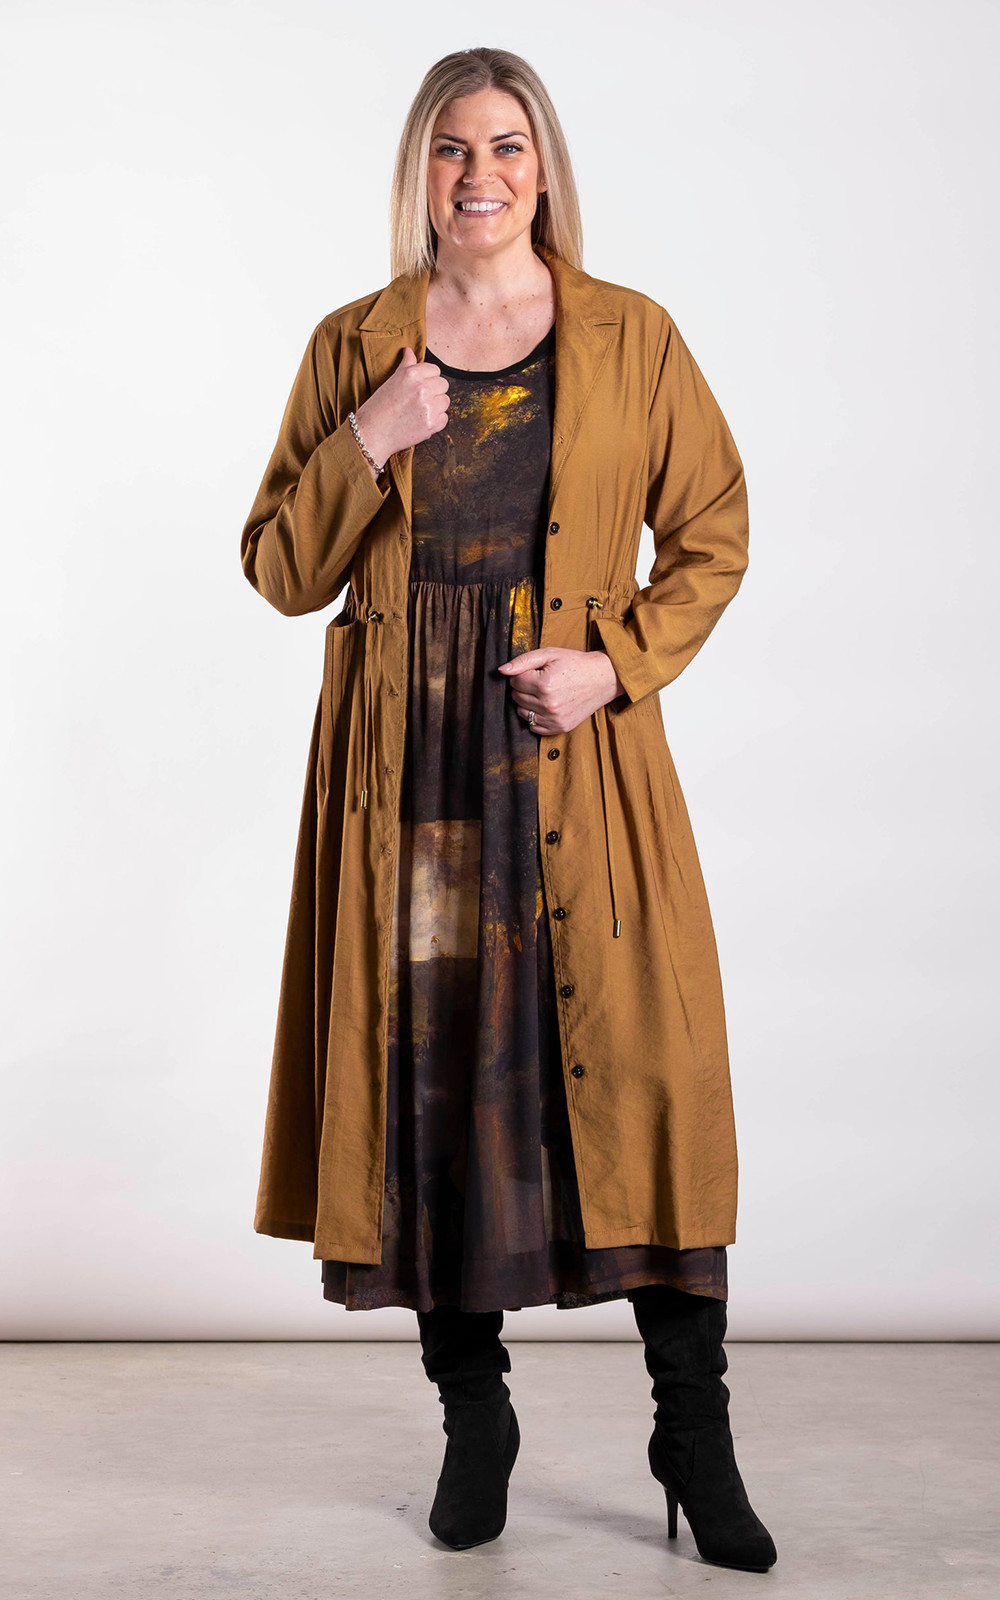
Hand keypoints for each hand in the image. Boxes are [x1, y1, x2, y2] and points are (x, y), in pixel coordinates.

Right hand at [351, 347, 449, 469]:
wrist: (371, 433)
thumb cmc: (378, 406)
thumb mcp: (391, 380)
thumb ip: (406, 365)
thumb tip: (409, 350)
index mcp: (412, 374)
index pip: (435, 370)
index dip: (428, 378)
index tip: (419, 386)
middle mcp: (422, 388)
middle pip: (443, 384)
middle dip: (434, 391)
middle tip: (419, 399)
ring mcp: (428, 407)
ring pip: (445, 401)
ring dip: (436, 406)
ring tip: (419, 410)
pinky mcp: (431, 424)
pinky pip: (444, 418)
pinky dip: (435, 421)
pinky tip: (420, 421)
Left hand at [498, 647, 625, 733]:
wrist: (603, 678)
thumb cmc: (575, 663)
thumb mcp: (549, 654)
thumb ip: (523, 661)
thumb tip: (501, 671)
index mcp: (545, 684)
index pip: (515, 681)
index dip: (523, 674)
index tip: (537, 671)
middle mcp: (548, 704)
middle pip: (516, 697)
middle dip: (524, 687)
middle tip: (541, 681)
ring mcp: (554, 719)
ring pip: (522, 712)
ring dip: (528, 702)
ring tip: (545, 693)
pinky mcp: (560, 728)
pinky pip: (533, 727)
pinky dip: (535, 716)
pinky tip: (547, 705)